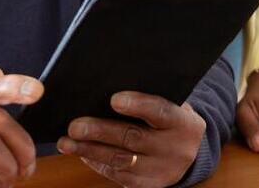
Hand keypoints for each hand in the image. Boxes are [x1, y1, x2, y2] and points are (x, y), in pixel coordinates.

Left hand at [57, 92, 204, 186]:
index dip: (138, 105)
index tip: (114, 99)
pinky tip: (81, 151)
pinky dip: (97, 162)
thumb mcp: (171, 100)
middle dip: (101, 132)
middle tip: (75, 125)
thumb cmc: (171, 115)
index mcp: (184, 122)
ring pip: (121, 160)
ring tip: (67, 142)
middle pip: (134, 138)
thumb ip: (149, 93)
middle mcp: (174, 149)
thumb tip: (108, 81)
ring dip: (90, 150)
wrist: (191, 149)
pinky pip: (119, 175)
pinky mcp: (147, 185)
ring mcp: (160, 170)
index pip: (160, 111)